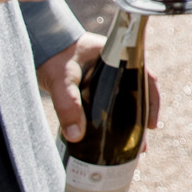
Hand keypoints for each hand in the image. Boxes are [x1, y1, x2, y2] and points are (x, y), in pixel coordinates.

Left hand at [38, 31, 164, 143]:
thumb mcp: (62, 80)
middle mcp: (115, 68)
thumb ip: (68, 105)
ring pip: (123, 101)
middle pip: (137, 95)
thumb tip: (76, 136)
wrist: (38, 43)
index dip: (153, 102)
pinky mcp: (90, 86)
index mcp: (119, 58)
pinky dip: (109, 120)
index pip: (146, 78)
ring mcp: (103, 77)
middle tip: (140, 146)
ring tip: (125, 148)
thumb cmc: (54, 54)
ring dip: (126, 123)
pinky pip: (106, 104)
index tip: (152, 125)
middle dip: (140, 121)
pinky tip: (106, 137)